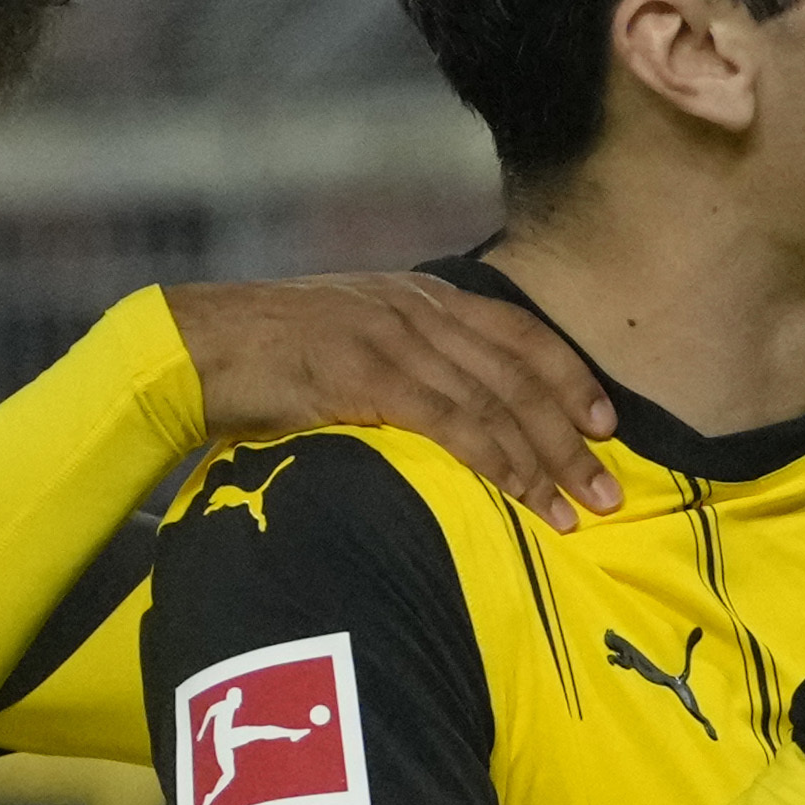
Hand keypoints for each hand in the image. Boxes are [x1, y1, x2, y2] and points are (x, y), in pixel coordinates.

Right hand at [173, 273, 616, 525]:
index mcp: (417, 295)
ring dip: (544, 462)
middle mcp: (416, 310)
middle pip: (519, 373)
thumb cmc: (263, 356)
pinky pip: (453, 422)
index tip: (604, 421)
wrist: (195, 346)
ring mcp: (393, 340)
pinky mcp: (368, 377)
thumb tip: (444, 400)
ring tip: (578, 509)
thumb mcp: (348, 336)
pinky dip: (497, 461)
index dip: (567, 376)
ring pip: (495, 403)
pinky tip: (523, 495)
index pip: (515, 331)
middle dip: (570, 434)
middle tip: (608, 487)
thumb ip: (401, 355)